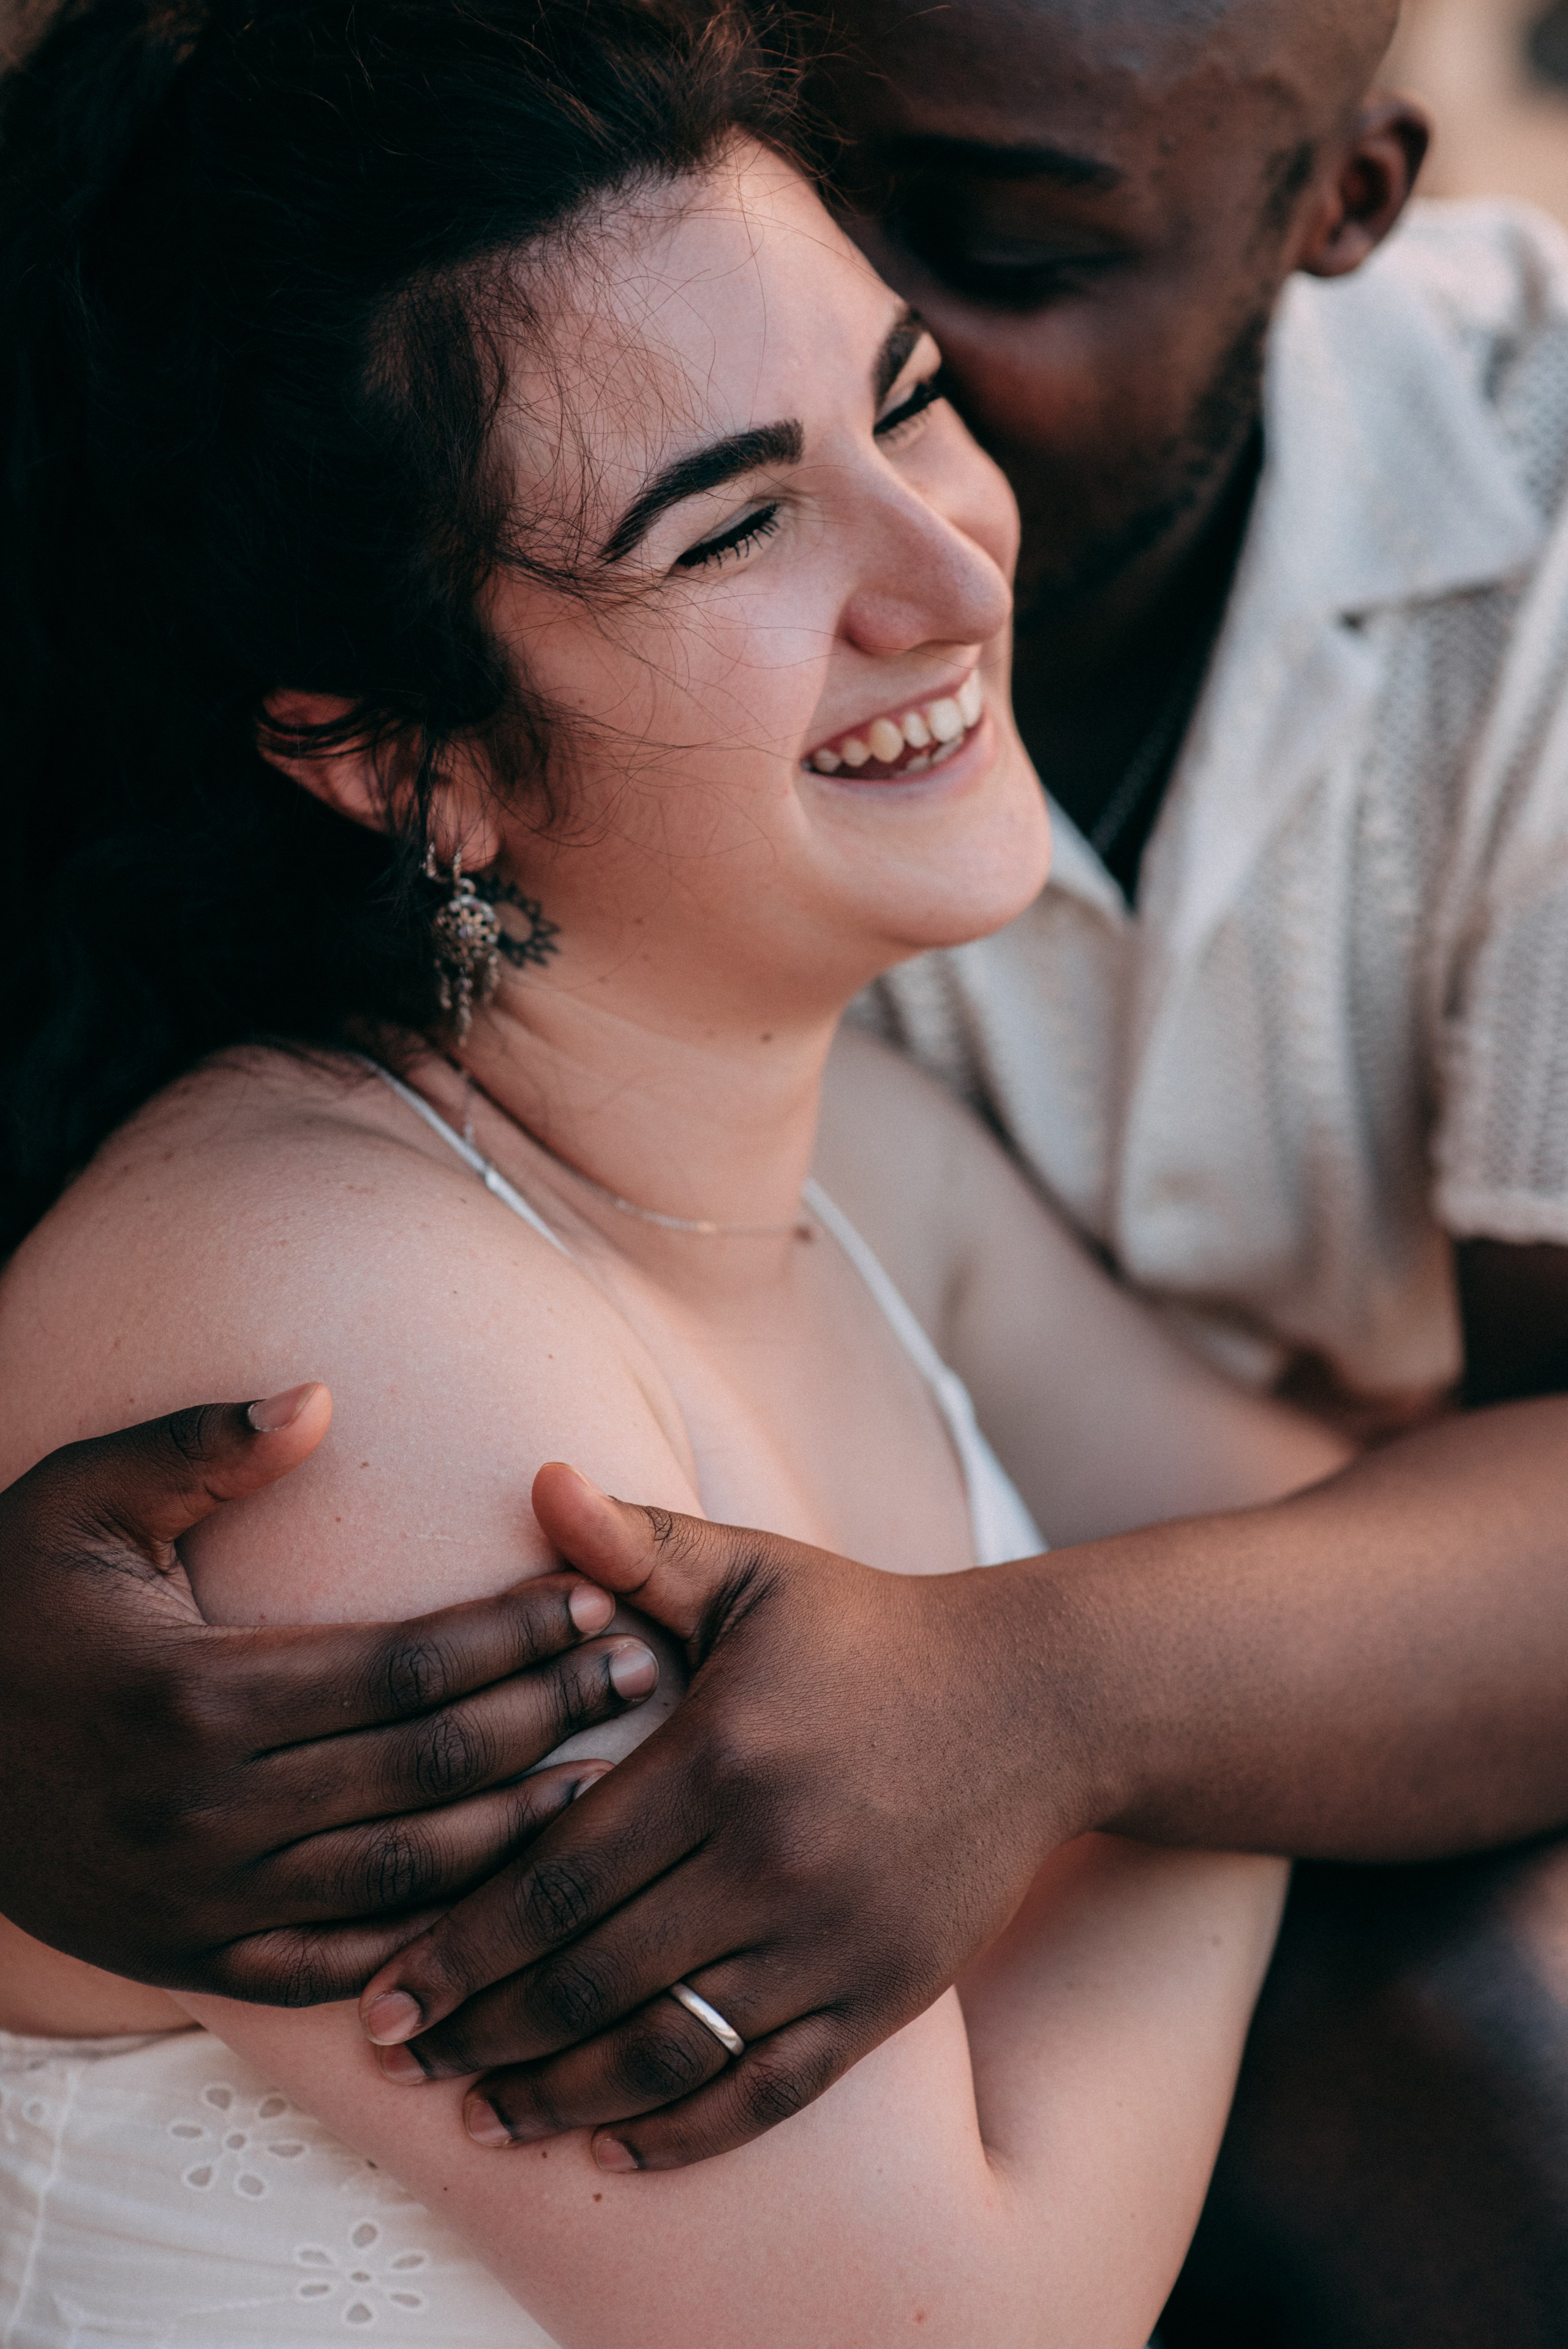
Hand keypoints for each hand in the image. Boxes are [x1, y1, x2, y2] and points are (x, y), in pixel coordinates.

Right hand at [0, 1392, 659, 2001]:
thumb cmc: (7, 1609)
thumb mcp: (77, 1503)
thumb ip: (199, 1448)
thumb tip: (320, 1394)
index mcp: (192, 1695)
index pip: (402, 1668)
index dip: (510, 1632)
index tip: (596, 1593)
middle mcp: (205, 1812)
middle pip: (425, 1768)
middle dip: (548, 1714)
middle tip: (642, 1671)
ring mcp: (201, 1902)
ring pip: (403, 1874)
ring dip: (520, 1830)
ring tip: (611, 1780)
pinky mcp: (193, 1961)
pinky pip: (341, 1961)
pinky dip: (431, 1937)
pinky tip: (507, 1898)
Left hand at [357, 1463, 1085, 2168]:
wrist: (1038, 1702)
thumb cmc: (869, 1630)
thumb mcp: (756, 1571)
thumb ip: (640, 1543)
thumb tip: (540, 1479)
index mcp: (719, 1755)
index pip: (554, 1876)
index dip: (457, 1947)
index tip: (381, 1993)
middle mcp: (769, 1858)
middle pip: (591, 1978)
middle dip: (481, 2031)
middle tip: (401, 2061)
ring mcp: (830, 1939)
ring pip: (668, 2050)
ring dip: (560, 2096)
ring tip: (485, 2115)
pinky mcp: (882, 1997)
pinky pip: (767, 2089)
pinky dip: (683, 2133)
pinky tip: (610, 2147)